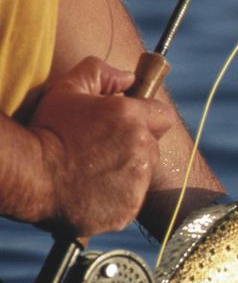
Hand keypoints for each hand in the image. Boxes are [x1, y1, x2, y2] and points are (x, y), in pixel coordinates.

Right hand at [29, 56, 175, 236]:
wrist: (30, 174)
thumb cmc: (47, 130)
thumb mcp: (68, 89)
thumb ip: (100, 73)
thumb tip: (128, 76)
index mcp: (132, 118)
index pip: (163, 115)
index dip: (147, 118)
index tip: (127, 124)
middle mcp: (142, 149)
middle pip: (153, 148)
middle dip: (134, 147)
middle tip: (100, 150)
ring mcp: (138, 182)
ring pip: (143, 176)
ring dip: (126, 174)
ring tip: (92, 173)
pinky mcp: (129, 209)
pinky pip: (131, 201)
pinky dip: (116, 199)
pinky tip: (91, 192)